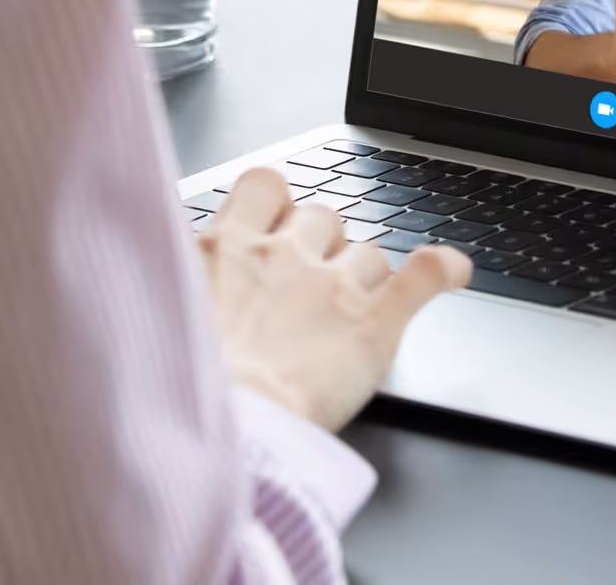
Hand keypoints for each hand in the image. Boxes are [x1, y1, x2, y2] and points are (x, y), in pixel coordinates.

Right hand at [200, 168, 471, 432]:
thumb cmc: (186, 388)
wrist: (222, 430)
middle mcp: (281, 255)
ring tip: (348, 315)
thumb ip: (179, 288)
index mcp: (224, 250)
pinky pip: (424, 274)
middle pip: (321, 217)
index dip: (277, 202)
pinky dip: (443, 269)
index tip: (274, 223)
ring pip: (368, 251)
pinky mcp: (372, 323)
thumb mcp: (161, 318)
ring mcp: (332, 285)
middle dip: (321, 244)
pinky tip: (453, 269)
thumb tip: (173, 281)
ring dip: (365, 274)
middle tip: (306, 290)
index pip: (264, 185)